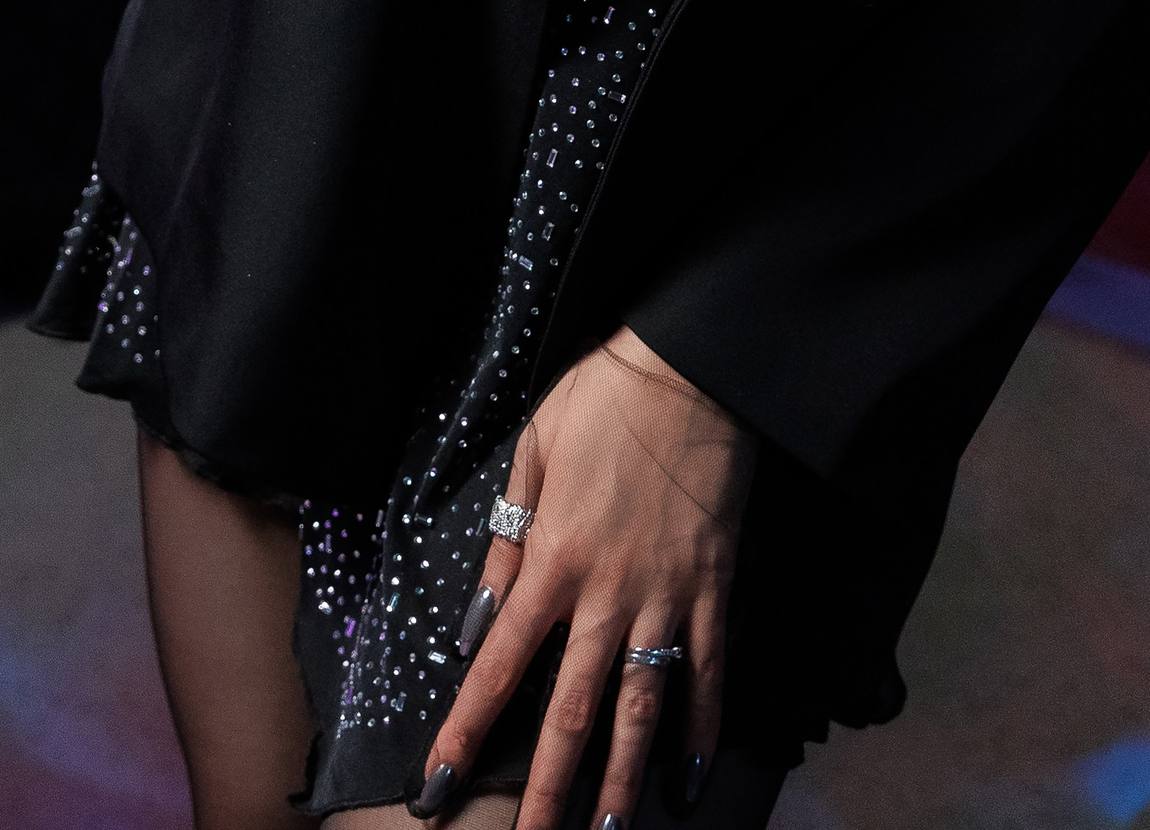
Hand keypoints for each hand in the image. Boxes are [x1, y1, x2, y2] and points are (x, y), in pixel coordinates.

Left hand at [418, 327, 755, 828]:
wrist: (693, 364)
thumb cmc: (604, 396)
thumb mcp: (533, 452)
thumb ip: (503, 541)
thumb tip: (475, 624)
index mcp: (551, 558)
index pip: (497, 668)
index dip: (463, 735)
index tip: (435, 794)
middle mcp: (606, 593)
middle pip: (569, 712)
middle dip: (544, 792)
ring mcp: (666, 596)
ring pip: (640, 709)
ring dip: (621, 782)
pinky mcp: (714, 587)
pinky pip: (709, 671)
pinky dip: (702, 728)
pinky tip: (690, 779)